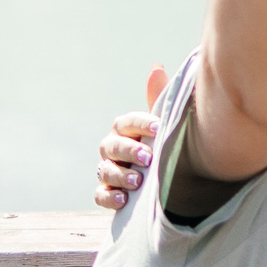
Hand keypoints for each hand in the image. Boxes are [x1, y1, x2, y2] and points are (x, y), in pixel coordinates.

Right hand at [94, 65, 168, 210]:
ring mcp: (108, 170)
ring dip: (120, 175)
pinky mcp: (108, 192)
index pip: (127, 122)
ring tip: (137, 181)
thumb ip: (158, 99)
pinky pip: (101, 195)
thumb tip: (156, 67)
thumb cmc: (161, 144)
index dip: (141, 124)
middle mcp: (113, 148)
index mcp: (126, 128)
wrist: (166, 179)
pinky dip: (109, 197)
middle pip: (113, 146)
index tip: (158, 127)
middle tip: (148, 157)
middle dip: (129, 151)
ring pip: (106, 171)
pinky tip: (123, 199)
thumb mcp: (162, 125)